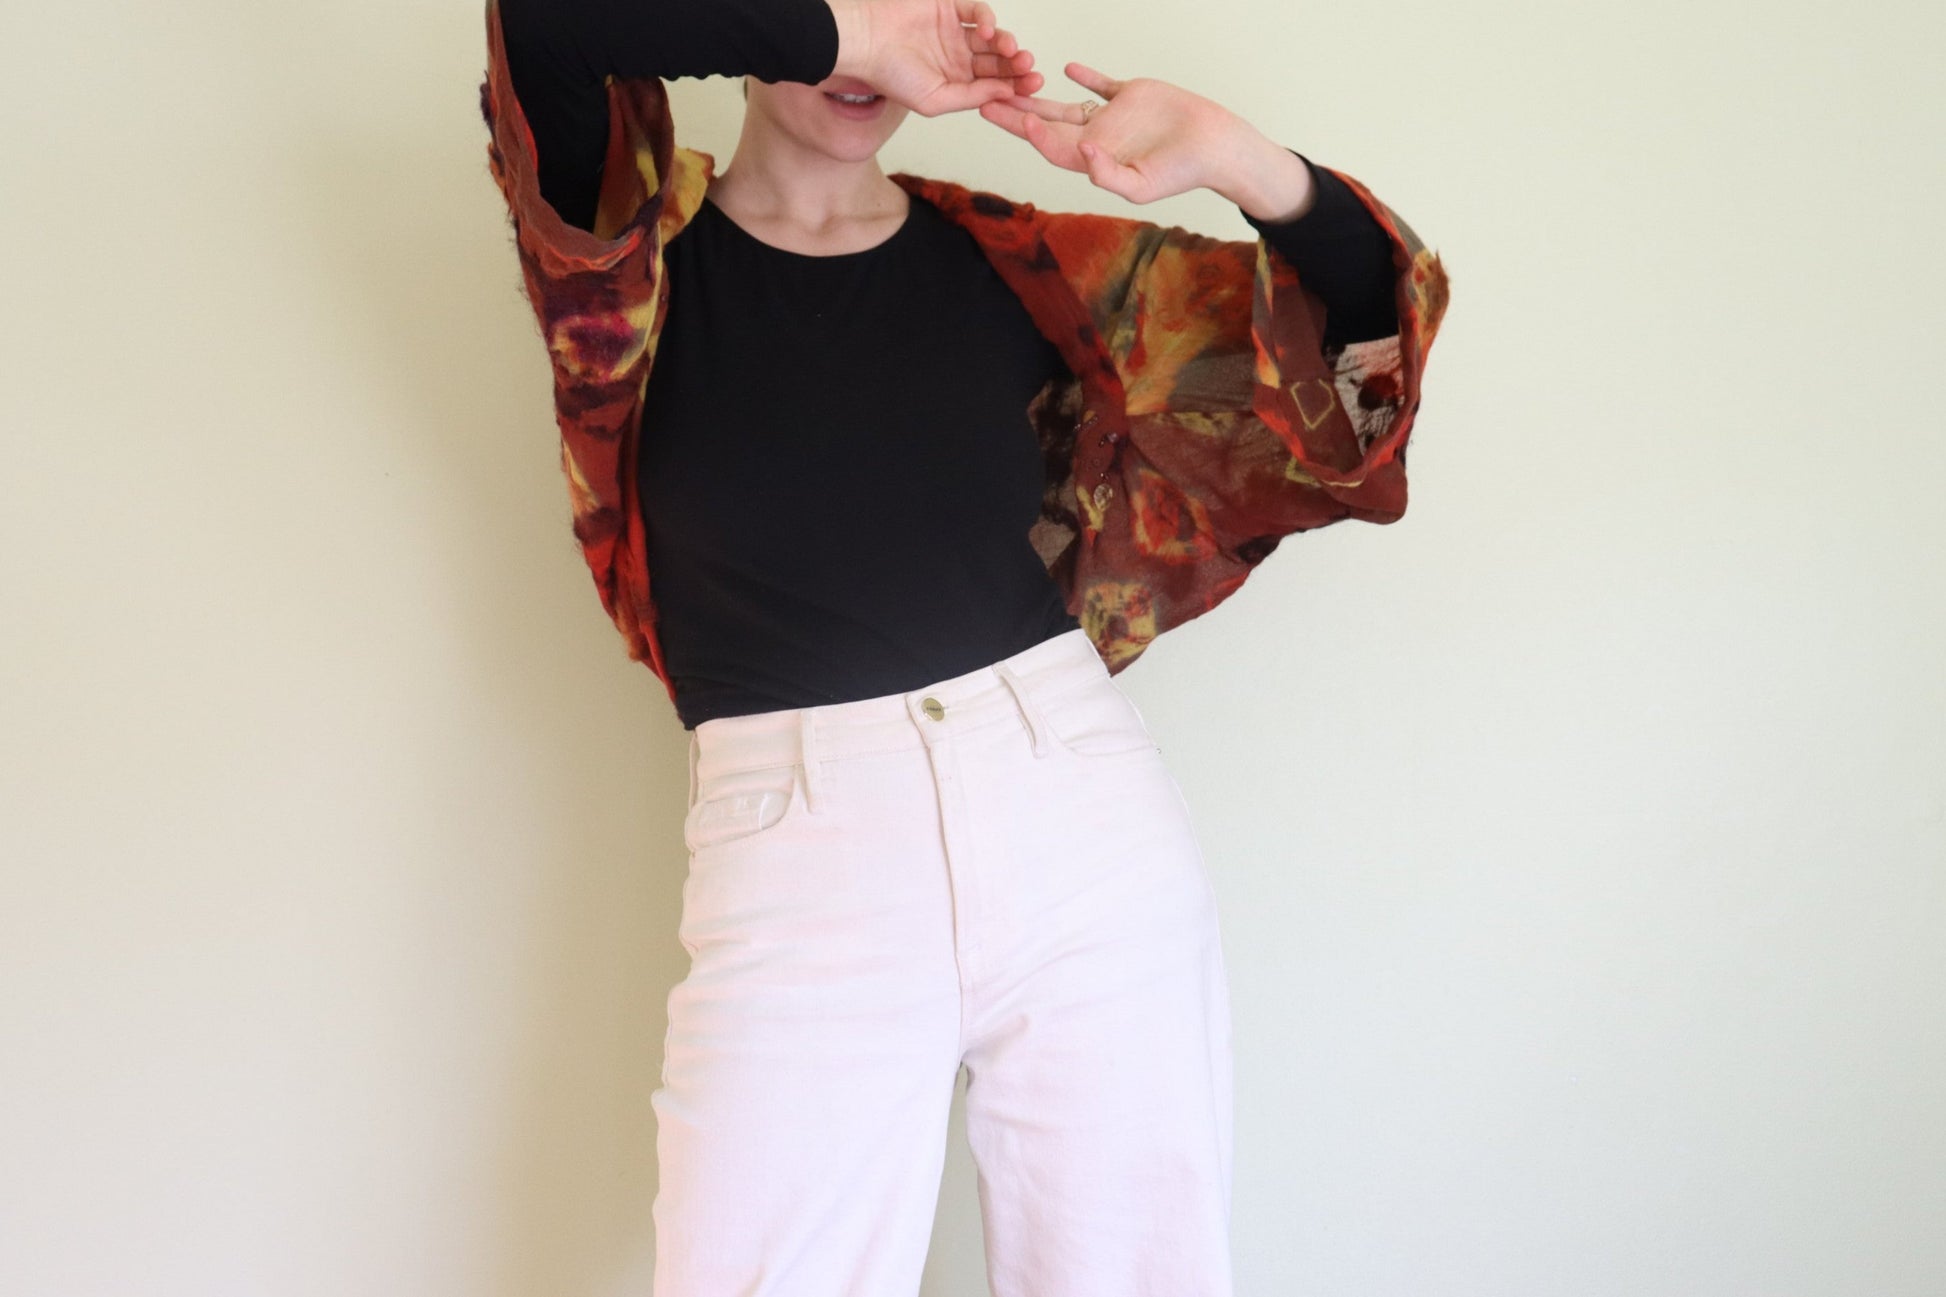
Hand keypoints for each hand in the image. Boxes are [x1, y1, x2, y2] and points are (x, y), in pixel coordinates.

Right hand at [831, 0, 1043, 115]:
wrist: (865, 42)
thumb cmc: (890, 76)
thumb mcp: (935, 100)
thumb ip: (971, 98)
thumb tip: (1006, 93)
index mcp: (956, 81)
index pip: (993, 85)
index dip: (1014, 87)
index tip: (1032, 90)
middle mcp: (958, 56)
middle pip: (997, 61)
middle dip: (1016, 67)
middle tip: (1030, 70)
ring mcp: (954, 30)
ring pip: (992, 37)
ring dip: (1006, 44)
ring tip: (1013, 53)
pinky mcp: (949, 7)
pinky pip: (976, 10)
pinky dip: (988, 19)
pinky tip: (988, 32)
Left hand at [977, 62, 1314, 217]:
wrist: (1214, 144)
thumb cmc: (1182, 171)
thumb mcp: (1143, 184)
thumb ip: (1109, 174)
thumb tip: (1083, 156)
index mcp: (1095, 162)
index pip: (1054, 149)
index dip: (1034, 136)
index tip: (1017, 119)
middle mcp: (1097, 140)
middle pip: (1046, 127)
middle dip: (1015, 115)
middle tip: (983, 101)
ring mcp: (1110, 117)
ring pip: (1064, 106)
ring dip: (1037, 96)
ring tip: (1010, 83)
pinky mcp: (1129, 96)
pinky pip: (1099, 85)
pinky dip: (1084, 77)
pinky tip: (1065, 67)